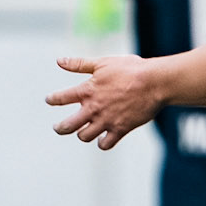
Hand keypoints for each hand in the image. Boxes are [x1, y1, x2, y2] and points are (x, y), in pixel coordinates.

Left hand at [46, 54, 162, 149]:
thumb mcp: (103, 63)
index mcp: (88, 90)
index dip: (52, 99)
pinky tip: (102, 139)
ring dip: (82, 135)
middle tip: (58, 128)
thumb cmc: (131, 69)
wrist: (155, 83)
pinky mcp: (120, 129)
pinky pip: (105, 144)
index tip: (50, 100)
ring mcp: (106, 120)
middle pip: (67, 126)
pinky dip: (101, 143)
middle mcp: (94, 108)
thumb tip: (59, 61)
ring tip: (83, 132)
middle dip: (60, 128)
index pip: (61, 98)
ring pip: (84, 136)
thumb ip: (79, 64)